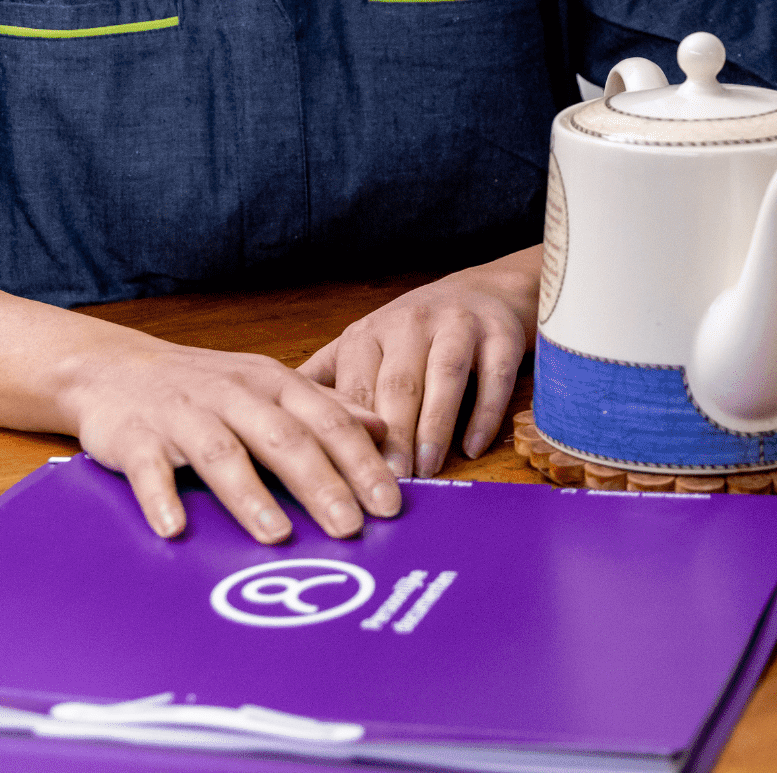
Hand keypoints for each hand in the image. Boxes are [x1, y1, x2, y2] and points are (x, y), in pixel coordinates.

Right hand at [56, 337, 399, 542]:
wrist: (113, 367)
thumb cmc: (203, 385)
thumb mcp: (268, 385)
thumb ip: (325, 407)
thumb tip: (383, 430)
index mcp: (273, 384)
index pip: (327, 422)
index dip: (361, 462)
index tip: (390, 502)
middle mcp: (233, 396)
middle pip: (283, 439)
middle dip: (320, 483)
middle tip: (350, 528)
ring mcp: (182, 415)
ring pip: (222, 453)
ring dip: (250, 496)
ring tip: (278, 536)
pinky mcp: (135, 437)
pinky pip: (149, 469)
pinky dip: (161, 498)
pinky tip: (176, 529)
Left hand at [301, 245, 541, 479]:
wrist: (482, 292)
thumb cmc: (412, 334)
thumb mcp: (364, 348)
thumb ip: (327, 383)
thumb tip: (276, 426)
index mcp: (369, 333)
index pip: (356, 387)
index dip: (350, 434)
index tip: (344, 477)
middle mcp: (411, 323)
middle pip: (399, 383)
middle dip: (392, 436)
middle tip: (386, 484)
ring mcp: (459, 325)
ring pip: (445, 375)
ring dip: (434, 425)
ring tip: (426, 469)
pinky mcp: (501, 333)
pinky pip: (494, 375)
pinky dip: (483, 413)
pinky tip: (472, 448)